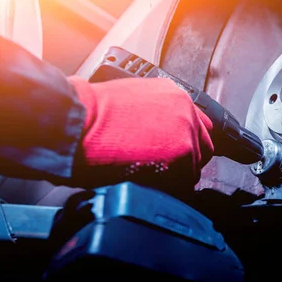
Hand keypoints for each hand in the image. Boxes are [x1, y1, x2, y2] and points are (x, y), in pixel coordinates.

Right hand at [70, 76, 213, 190]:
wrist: (78, 121)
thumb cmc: (90, 115)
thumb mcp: (129, 102)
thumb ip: (153, 115)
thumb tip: (157, 133)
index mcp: (173, 94)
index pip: (197, 124)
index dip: (186, 143)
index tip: (176, 154)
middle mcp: (186, 108)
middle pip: (203, 145)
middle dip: (187, 161)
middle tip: (166, 172)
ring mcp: (187, 130)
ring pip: (196, 164)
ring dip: (178, 175)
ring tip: (152, 179)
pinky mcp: (184, 152)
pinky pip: (187, 179)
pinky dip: (173, 187)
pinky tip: (153, 185)